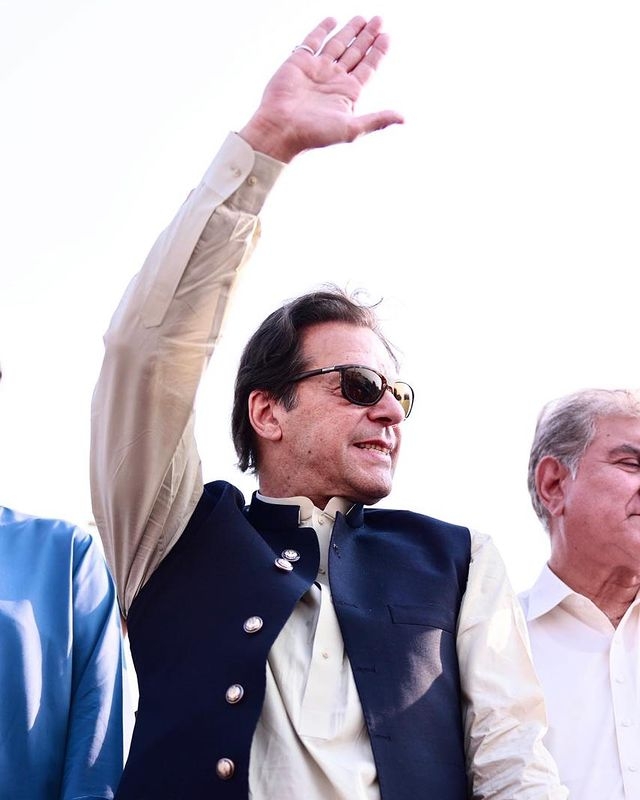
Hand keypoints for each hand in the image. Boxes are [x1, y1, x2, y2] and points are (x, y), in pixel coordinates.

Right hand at [239, 16, 402, 162]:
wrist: (281, 128)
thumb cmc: (315, 134)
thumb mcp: (352, 128)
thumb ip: (377, 120)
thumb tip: (403, 118)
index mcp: (347, 93)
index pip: (368, 67)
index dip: (378, 52)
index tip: (387, 36)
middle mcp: (334, 79)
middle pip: (356, 53)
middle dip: (368, 36)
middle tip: (379, 20)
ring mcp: (317, 69)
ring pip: (338, 44)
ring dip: (351, 31)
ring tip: (363, 18)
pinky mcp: (299, 61)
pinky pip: (314, 40)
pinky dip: (323, 29)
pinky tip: (333, 20)